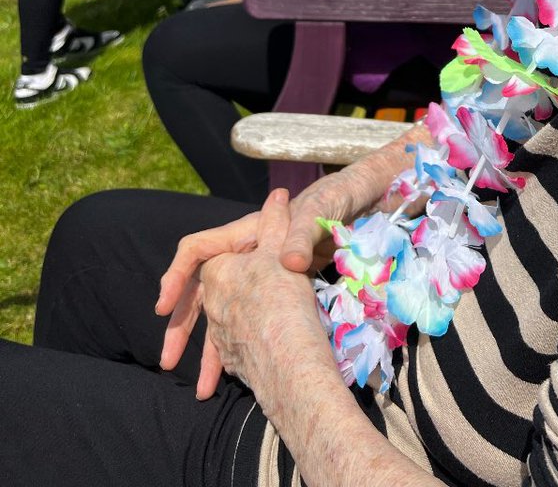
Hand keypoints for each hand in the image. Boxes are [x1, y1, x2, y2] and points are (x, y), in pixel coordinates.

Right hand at [154, 160, 375, 373]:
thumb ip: (297, 234)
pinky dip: (231, 353)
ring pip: (217, 315)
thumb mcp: (314, 217)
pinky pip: (239, 327)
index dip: (176, 276)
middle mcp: (242, 257)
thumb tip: (291, 260)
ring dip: (205, 350)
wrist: (356, 207)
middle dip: (181, 326)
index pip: (195, 250)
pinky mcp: (268, 299)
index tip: (163, 307)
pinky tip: (230, 380)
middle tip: (167, 361)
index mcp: (244, 233)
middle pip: (198, 290)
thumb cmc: (331, 205)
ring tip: (201, 388)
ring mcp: (253, 280)